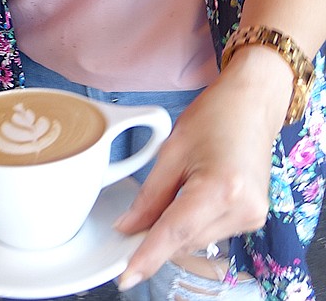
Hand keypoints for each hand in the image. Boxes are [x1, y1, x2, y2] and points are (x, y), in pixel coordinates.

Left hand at [115, 59, 286, 289]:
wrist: (252, 105)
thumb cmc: (214, 116)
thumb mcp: (173, 150)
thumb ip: (150, 195)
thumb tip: (129, 228)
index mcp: (220, 188)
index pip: (175, 233)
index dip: (147, 256)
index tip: (126, 276)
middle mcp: (241, 209)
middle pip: (185, 239)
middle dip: (156, 237)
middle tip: (132, 225)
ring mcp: (252, 216)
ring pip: (197, 240)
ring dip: (176, 229)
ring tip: (172, 192)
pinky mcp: (253, 218)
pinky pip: (211, 232)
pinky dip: (193, 223)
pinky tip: (189, 198)